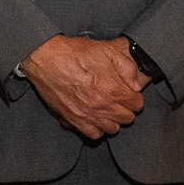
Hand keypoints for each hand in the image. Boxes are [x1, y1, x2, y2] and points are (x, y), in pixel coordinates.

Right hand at [21, 34, 148, 139]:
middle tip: (118, 99)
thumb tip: (135, 84)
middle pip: (127, 118)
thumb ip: (127, 67)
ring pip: (112, 129)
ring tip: (107, 108)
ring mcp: (87, 115)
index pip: (137, 104)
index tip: (129, 92)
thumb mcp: (106, 50)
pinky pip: (93, 134)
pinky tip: (95, 117)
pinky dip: (97, 128)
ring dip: (113, 119)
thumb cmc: (75, 53)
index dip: (134, 96)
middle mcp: (102, 106)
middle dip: (126, 108)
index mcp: (113, 89)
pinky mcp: (73, 120)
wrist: (46, 59)